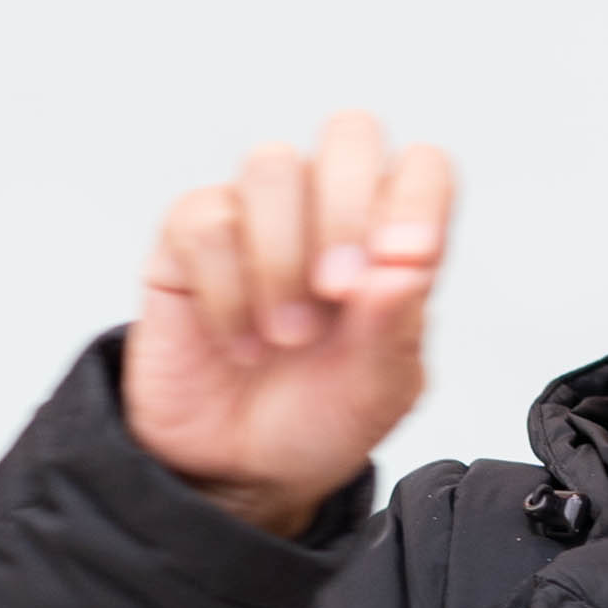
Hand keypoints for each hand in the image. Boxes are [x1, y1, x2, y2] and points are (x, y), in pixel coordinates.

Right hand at [122, 112, 459, 532]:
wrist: (236, 474)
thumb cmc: (317, 420)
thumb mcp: (378, 392)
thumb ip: (396, 328)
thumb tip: (404, 265)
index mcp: (388, 239)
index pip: (421, 168)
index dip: (418, 200)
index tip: (404, 263)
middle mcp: (324, 211)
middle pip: (349, 133)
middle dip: (348, 209)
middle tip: (339, 292)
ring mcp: (254, 218)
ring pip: (272, 166)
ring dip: (282, 259)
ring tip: (284, 336)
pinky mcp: (186, 241)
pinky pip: (205, 220)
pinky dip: (226, 289)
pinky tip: (237, 340)